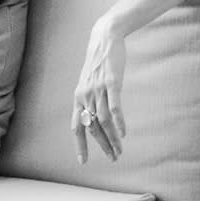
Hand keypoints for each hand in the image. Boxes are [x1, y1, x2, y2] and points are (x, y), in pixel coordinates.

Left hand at [71, 18, 126, 162]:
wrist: (104, 39)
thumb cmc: (98, 64)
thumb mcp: (89, 83)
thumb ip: (90, 100)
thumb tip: (94, 119)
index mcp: (78, 98)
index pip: (76, 127)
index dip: (79, 144)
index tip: (83, 161)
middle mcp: (85, 95)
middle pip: (92, 127)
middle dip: (102, 146)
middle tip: (113, 159)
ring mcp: (98, 89)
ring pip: (103, 120)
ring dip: (112, 139)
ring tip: (119, 152)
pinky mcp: (111, 83)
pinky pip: (114, 106)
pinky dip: (118, 122)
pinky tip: (123, 134)